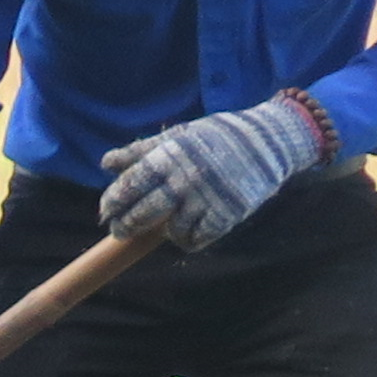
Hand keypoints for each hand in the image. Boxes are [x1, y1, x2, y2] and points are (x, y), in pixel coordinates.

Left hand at [98, 95, 323, 249]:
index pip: (129, 186)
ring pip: (170, 232)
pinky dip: (189, 240)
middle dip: (125, 227)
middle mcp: (184, 180)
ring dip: (165, 232)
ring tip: (167, 225)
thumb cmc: (217, 138)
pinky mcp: (227, 215)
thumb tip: (106, 164)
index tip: (106, 212)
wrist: (270, 140)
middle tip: (121, 230)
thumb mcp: (178, 136)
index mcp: (169, 158)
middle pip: (142, 215)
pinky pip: (197, 240)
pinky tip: (189, 231)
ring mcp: (207, 199)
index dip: (113, 203)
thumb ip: (141, 151)